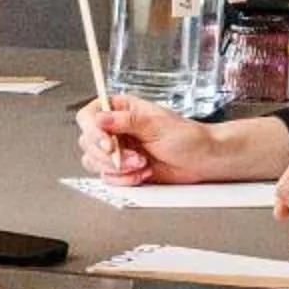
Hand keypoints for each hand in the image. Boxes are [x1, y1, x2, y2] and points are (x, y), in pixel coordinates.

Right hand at [78, 96, 288, 184]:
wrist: (201, 161)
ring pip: (93, 162)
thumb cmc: (187, 138)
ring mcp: (117, 150)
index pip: (89, 117)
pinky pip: (108, 177)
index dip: (93, 131)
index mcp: (121, 109)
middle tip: (133, 157)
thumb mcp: (156, 123)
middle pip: (87, 142)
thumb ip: (126, 120)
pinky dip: (124, 179)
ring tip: (142, 164)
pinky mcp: (122, 169)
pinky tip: (142, 173)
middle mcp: (115, 129)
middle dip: (109, 155)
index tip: (108, 144)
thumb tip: (101, 118)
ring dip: (118, 168)